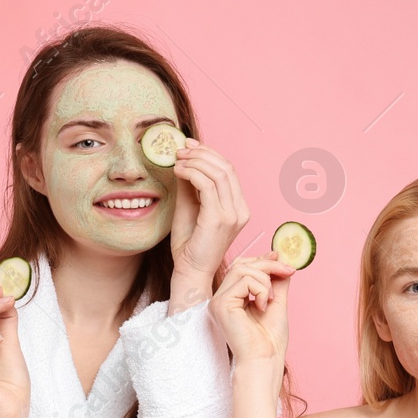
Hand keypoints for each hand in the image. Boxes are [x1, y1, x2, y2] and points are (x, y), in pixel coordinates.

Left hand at [169, 139, 250, 311]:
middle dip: (202, 153)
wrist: (190, 272)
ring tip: (177, 160)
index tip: (189, 145)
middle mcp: (240, 210)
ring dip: (195, 161)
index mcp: (238, 208)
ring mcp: (233, 215)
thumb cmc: (189, 245)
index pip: (229, 171)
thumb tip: (184, 160)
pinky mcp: (220, 219)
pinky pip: (208, 185)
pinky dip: (192, 172)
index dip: (209, 153)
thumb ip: (190, 185)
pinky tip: (178, 171)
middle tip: (180, 149)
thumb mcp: (189, 207)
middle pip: (227, 168)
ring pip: (219, 173)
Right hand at [209, 251, 297, 365]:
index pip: (241, 268)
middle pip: (241, 264)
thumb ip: (275, 282)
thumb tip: (279, 260)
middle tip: (289, 272)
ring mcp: (218, 301)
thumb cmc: (270, 340)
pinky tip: (263, 306)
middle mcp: (221, 298)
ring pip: (242, 269)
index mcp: (232, 298)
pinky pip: (243, 281)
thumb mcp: (276, 303)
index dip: (261, 260)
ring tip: (270, 299)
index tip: (281, 260)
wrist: (266, 359)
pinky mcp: (221, 304)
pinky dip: (260, 290)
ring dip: (265, 280)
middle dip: (268, 265)